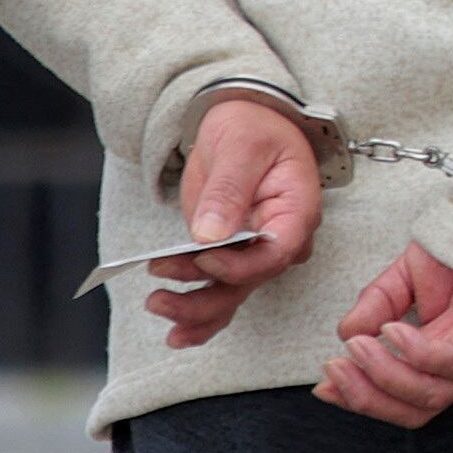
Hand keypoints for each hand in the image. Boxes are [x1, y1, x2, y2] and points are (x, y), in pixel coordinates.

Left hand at [142, 98, 323, 347]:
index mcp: (296, 212)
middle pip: (248, 282)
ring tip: (156, 305)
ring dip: (194, 309)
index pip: (275, 253)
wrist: (242, 121)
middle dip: (204, 296)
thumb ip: (228, 189)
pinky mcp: (229, 254)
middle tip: (160, 295)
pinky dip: (198, 314)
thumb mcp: (241, 146)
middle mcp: (280, 240)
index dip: (238, 265)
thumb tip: (209, 235)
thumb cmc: (251, 126)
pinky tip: (175, 332)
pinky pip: (219, 290)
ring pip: (231, 294)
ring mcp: (254, 251)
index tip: (201, 258)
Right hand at [315, 242, 452, 428]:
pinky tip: (390, 332)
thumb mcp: (406, 277)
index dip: (365, 400)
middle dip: (369, 398)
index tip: (326, 388)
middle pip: (420, 410)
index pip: (408, 401)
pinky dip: (414, 353)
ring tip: (357, 347)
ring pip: (433, 393)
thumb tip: (346, 334)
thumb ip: (377, 305)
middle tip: (335, 371)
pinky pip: (452, 361)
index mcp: (448, 358)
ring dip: (385, 375)